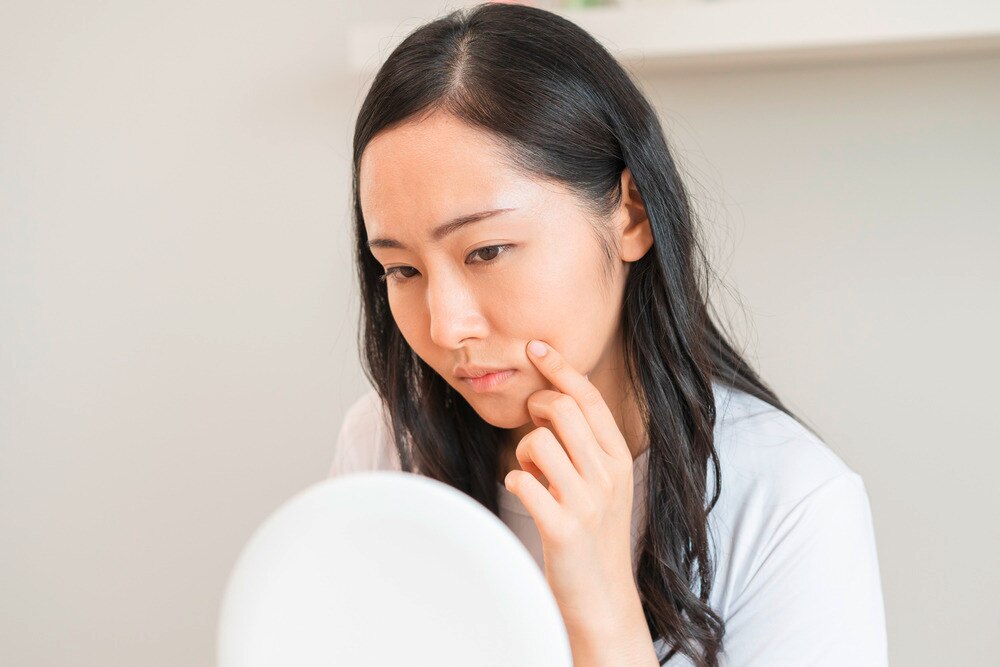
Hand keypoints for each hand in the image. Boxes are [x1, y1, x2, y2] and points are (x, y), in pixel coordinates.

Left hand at [504, 339, 639, 633]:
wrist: (601, 598)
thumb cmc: (593, 533)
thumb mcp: (602, 482)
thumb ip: (583, 443)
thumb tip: (551, 398)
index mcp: (618, 458)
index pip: (589, 398)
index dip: (561, 368)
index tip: (536, 347)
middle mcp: (608, 474)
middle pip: (563, 409)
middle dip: (537, 408)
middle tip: (532, 426)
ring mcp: (587, 502)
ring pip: (537, 442)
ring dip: (524, 453)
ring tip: (533, 474)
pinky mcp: (563, 528)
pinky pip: (522, 481)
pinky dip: (516, 482)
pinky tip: (526, 494)